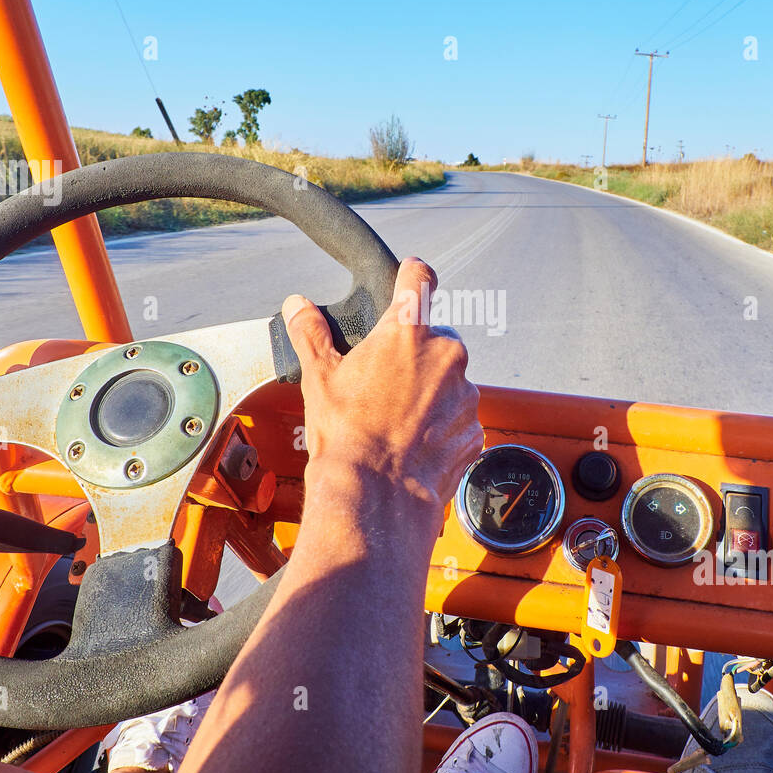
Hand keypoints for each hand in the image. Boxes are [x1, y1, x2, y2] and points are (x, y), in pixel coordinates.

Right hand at [281, 258, 482, 542]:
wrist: (377, 497)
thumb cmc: (347, 436)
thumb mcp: (319, 378)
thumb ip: (312, 334)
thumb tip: (298, 305)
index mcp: (407, 332)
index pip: (419, 279)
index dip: (412, 275)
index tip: (410, 276)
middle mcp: (446, 355)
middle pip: (436, 337)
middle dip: (417, 353)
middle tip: (387, 381)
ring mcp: (466, 394)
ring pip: (450, 379)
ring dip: (431, 391)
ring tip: (398, 420)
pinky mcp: (474, 429)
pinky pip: (458, 417)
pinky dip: (442, 425)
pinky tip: (415, 443)